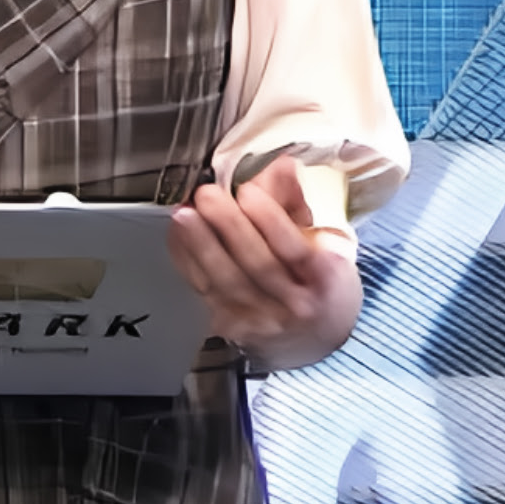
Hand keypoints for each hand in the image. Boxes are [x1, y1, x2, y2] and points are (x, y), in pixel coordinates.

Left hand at [168, 156, 361, 371]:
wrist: (314, 339)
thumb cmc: (317, 281)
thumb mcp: (320, 241)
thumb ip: (293, 201)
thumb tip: (280, 164)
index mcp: (325, 281)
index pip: (296, 250)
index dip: (270, 219)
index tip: (248, 189)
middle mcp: (294, 307)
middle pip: (258, 266)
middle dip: (229, 226)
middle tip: (207, 194)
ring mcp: (260, 322)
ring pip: (227, 281)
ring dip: (201, 244)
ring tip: (186, 213)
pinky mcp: (230, 326)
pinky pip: (203, 290)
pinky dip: (187, 259)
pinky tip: (178, 235)